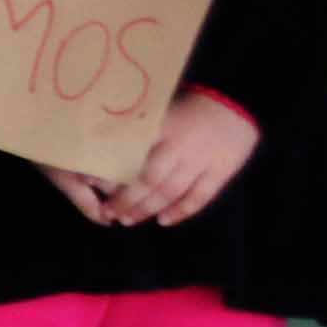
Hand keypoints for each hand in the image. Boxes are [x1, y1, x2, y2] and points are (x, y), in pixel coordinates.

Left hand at [50, 94, 260, 228]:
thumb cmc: (190, 109)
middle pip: (150, 179)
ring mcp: (202, 161)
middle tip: (109, 212)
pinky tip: (163, 221)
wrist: (235, 105)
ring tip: (128, 220)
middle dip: (127, 199)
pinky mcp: (220, 172)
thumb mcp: (161, 112)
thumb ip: (138, 130)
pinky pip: (200, 197)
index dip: (111, 169)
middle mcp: (180, 146)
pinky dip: (181, 211)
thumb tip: (102, 144)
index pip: (132, 152)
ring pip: (171, 191)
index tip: (90, 182)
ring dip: (148, 209)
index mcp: (162, 128)